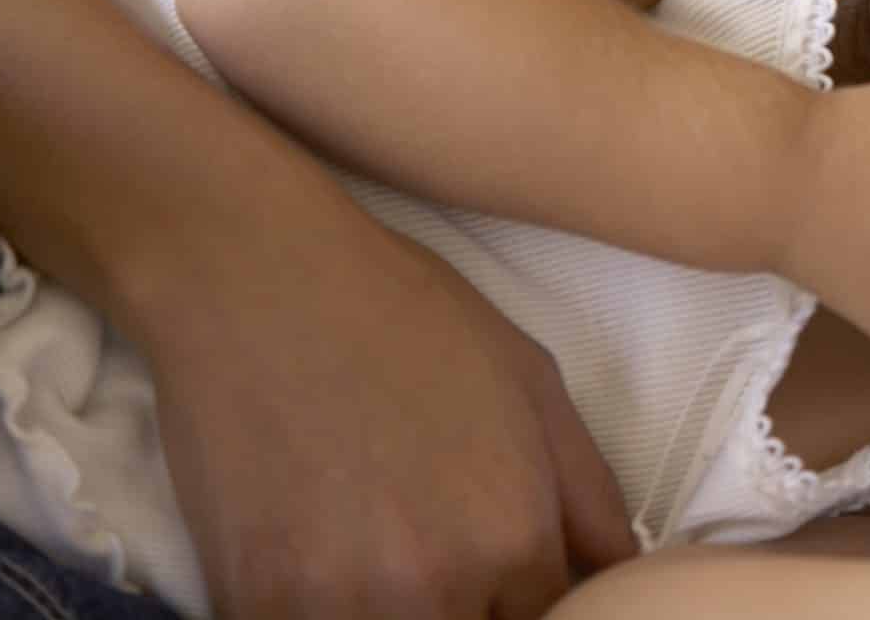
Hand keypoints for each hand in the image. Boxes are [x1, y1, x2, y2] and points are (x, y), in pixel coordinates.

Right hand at [147, 212, 634, 617]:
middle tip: (434, 551)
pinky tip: (315, 563)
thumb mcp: (533, 384)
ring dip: (392, 612)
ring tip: (374, 548)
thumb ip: (588, 495)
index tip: (501, 575)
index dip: (524, 602)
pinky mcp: (254, 601)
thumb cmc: (405, 316)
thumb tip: (615, 571)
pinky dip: (314, 609)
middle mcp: (437, 586)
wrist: (260, 283)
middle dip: (467, 608)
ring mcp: (339, 603)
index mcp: (514, 537)